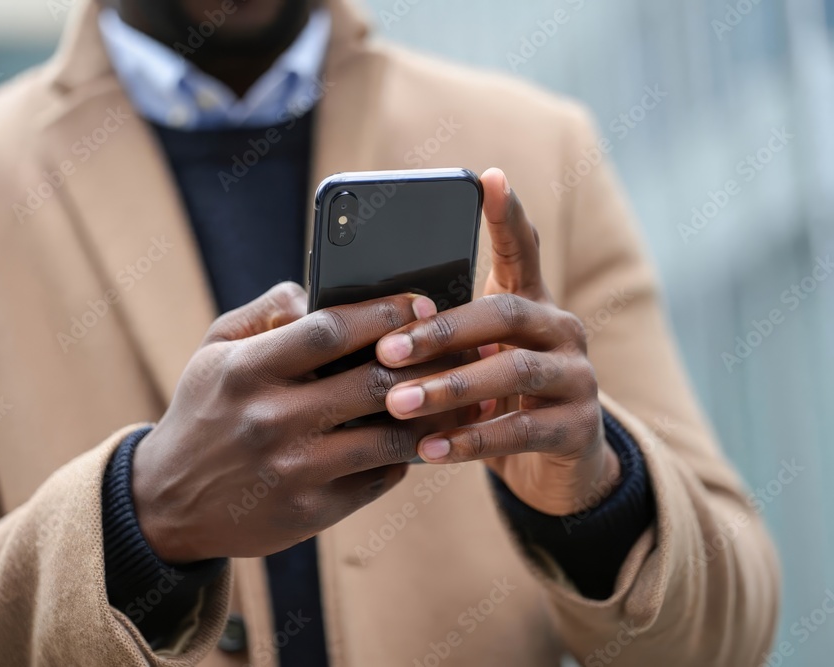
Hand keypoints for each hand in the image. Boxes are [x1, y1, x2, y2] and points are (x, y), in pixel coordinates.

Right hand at [132, 282, 447, 561]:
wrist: (168, 502)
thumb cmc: (204, 412)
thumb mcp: (215, 351)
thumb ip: (266, 312)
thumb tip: (319, 289)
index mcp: (246, 371)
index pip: (331, 330)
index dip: (385, 312)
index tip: (420, 302)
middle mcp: (271, 420)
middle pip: (373, 382)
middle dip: (427, 359)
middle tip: (458, 345)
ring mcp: (294, 470)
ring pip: (390, 436)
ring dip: (434, 413)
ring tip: (459, 392)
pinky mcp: (311, 511)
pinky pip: (380, 477)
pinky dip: (408, 453)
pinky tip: (422, 434)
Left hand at [375, 168, 619, 516]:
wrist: (557, 466)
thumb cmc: (498, 401)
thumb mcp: (472, 362)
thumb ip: (441, 338)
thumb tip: (366, 325)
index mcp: (531, 304)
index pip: (522, 249)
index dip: (508, 215)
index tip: (488, 179)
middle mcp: (561, 330)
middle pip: (504, 313)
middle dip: (440, 331)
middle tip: (386, 352)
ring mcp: (577, 376)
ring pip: (513, 371)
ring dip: (450, 388)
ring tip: (397, 404)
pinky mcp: (579, 426)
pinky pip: (521, 430)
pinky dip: (471, 439)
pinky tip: (430, 449)